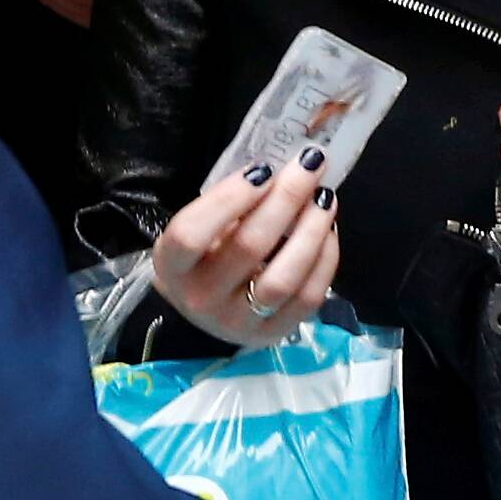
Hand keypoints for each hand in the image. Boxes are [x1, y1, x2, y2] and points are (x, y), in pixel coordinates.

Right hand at [150, 151, 342, 347]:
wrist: (206, 305)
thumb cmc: (204, 252)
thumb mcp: (200, 225)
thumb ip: (231, 201)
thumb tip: (283, 167)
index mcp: (173, 267)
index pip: (192, 234)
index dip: (229, 199)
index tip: (263, 169)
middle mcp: (201, 300)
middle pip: (248, 247)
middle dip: (285, 199)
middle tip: (310, 165)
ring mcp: (238, 323)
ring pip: (283, 278)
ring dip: (311, 231)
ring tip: (324, 197)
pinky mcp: (273, 334)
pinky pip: (308, 297)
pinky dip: (324, 259)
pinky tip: (327, 230)